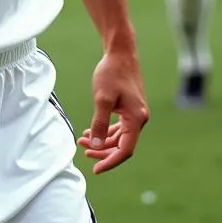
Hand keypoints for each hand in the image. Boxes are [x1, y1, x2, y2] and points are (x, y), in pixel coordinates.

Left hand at [75, 50, 149, 173]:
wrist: (120, 53)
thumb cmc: (112, 73)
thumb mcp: (102, 98)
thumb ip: (99, 123)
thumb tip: (94, 145)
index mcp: (136, 119)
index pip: (125, 150)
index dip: (110, 161)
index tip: (95, 169)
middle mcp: (139, 119)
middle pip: (122, 145)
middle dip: (102, 151)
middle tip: (83, 151)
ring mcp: (135, 114)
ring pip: (119, 137)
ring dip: (101, 141)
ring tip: (82, 140)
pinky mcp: (129, 108)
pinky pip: (118, 127)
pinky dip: (105, 131)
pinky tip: (90, 131)